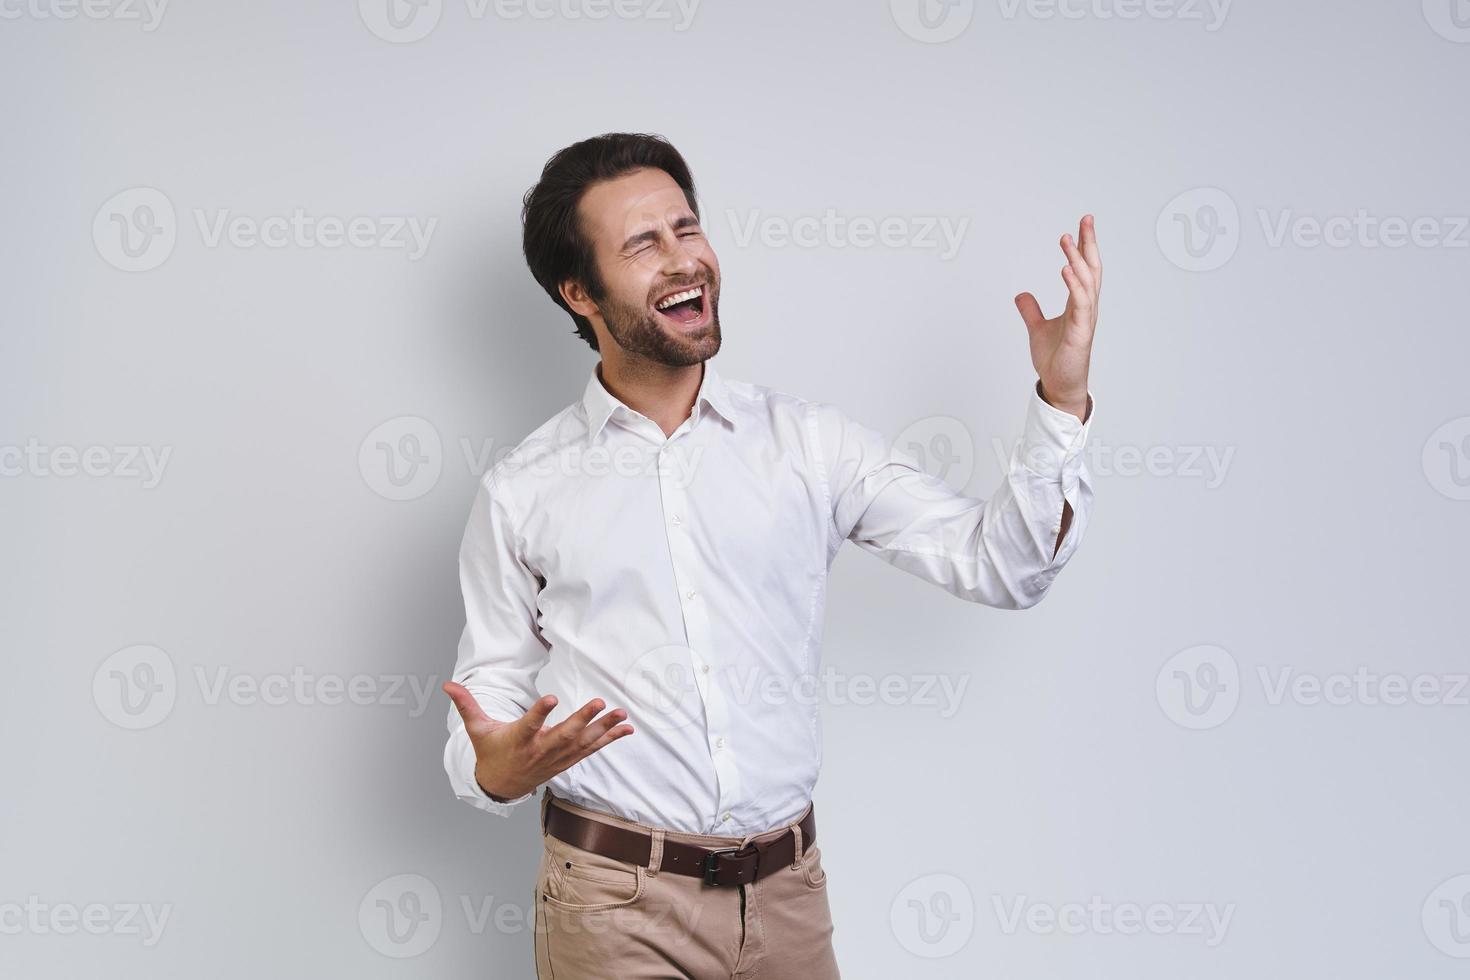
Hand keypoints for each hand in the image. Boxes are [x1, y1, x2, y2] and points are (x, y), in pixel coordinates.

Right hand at [443, 683, 632, 801]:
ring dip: (604, 728)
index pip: (529, 725)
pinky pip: (592, 749)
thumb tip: (448, 685)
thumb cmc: (491, 752)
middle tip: (599, 702)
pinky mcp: (568, 759)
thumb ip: (467, 705)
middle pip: (564, 735)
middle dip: (583, 720)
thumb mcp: (477, 729)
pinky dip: (610, 738)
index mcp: (518, 740)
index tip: (549, 698)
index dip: (539, 713)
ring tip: (621, 713)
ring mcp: (558, 757)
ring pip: (583, 742)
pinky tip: (627, 728)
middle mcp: (541, 749)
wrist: (502, 785)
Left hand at [1015, 214, 1101, 421]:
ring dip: (1077, 259)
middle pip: (1091, 268)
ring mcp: (1085, 319)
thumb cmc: (1055, 359)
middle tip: (1086, 218)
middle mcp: (1086, 308)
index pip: (1084, 268)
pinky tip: (1065, 269)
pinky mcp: (1080, 332)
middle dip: (1089, 243)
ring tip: (1066, 239)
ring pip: (1085, 282)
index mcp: (1078, 304)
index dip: (1084, 246)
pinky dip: (1074, 285)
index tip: (1082, 224)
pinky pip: (1080, 303)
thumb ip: (1031, 310)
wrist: (1059, 385)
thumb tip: (1021, 295)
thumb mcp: (1037, 328)